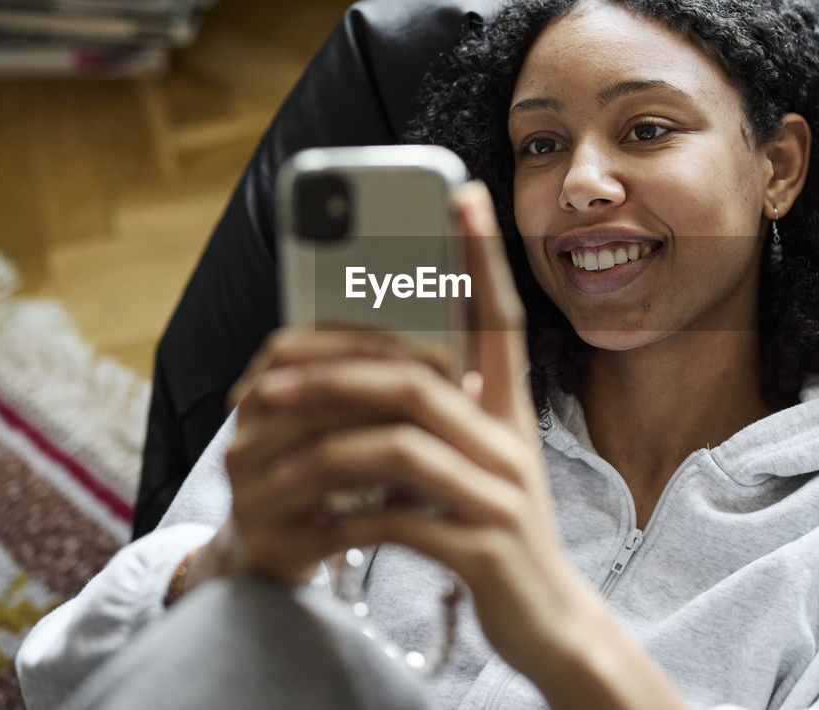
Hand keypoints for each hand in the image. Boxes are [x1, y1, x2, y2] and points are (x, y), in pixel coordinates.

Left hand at [188, 182, 685, 708]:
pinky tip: (316, 528)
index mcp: (508, 415)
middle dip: (333, 375)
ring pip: (400, 448)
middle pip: (418, 383)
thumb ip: (440, 419)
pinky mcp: (482, 550)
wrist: (551, 622)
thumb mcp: (476, 465)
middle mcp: (509, 445)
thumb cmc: (496, 532)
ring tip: (268, 458)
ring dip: (322, 449)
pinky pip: (400, 521)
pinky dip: (346, 519)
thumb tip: (370, 373)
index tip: (461, 195)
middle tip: (267, 381)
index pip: (500, 321)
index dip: (482, 257)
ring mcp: (499, 497)